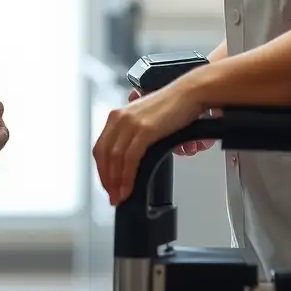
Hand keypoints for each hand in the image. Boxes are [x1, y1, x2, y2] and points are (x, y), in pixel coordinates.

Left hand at [95, 82, 203, 204]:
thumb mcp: (145, 119)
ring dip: (116, 182)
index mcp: (118, 116)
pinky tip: (128, 188)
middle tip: (112, 196)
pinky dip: (127, 177)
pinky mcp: (144, 130)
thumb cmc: (172, 106)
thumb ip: (133, 135)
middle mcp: (120, 118)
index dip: (102, 170)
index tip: (108, 184)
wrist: (189, 94)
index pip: (101, 148)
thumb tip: (130, 160)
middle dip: (106, 179)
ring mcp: (131, 123)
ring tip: (120, 196)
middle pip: (103, 155)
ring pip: (114, 159)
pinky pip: (130, 159)